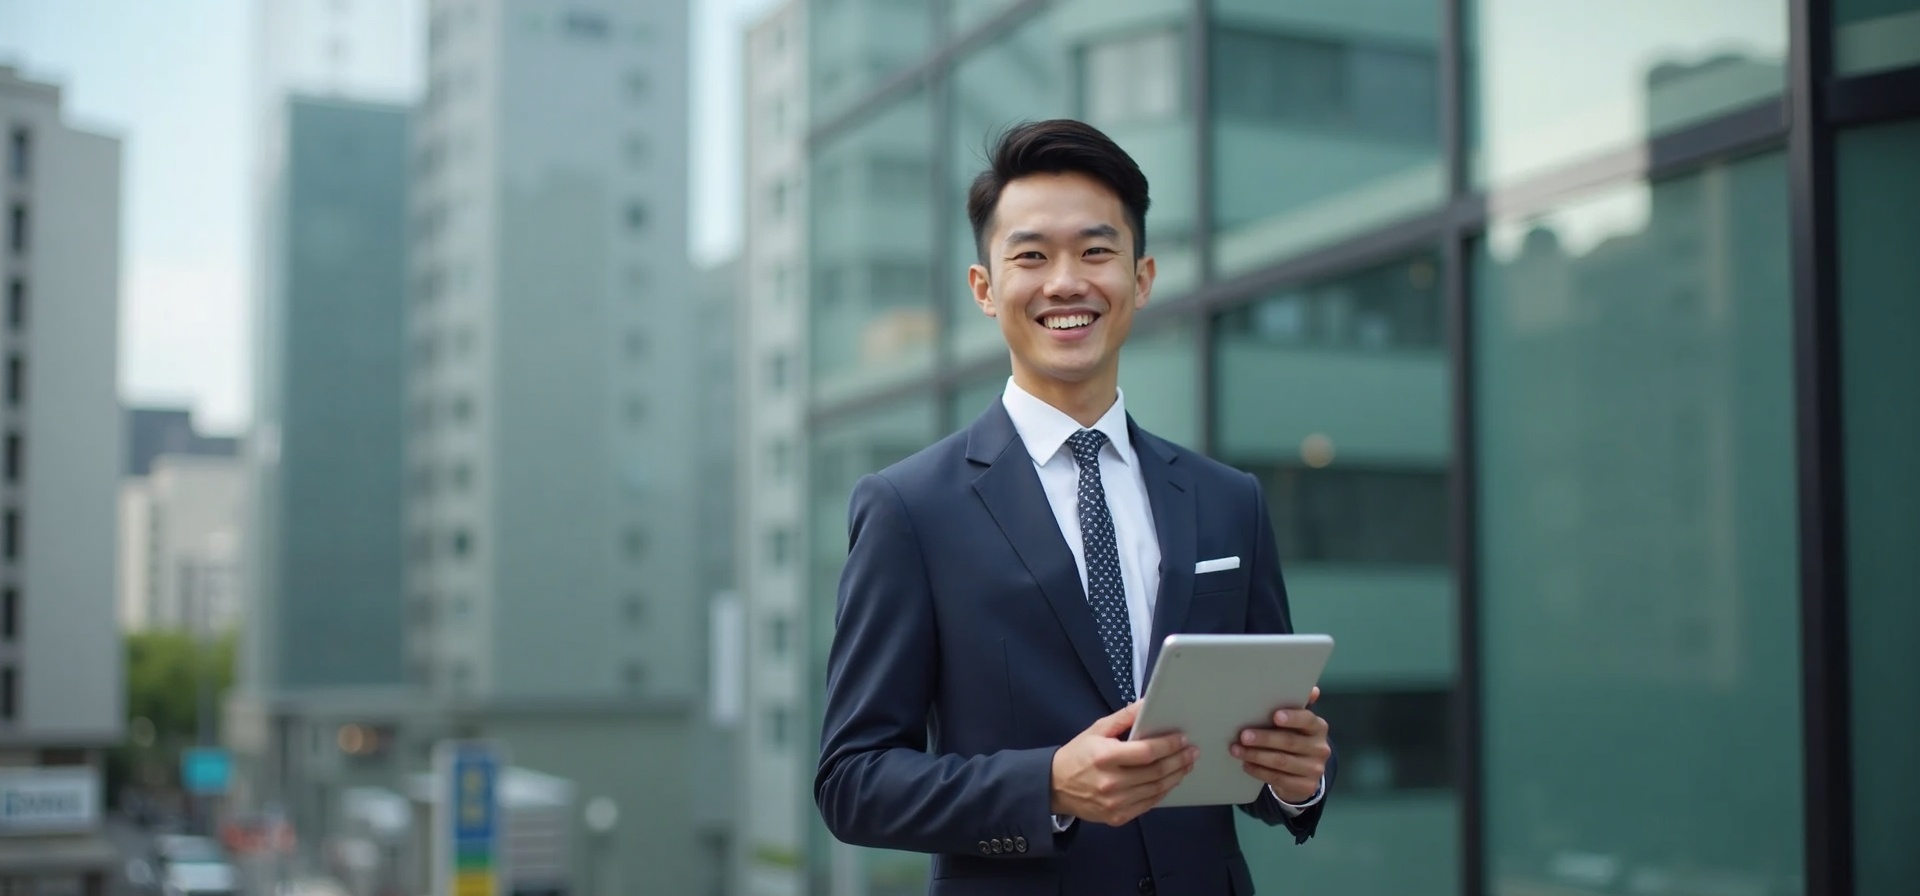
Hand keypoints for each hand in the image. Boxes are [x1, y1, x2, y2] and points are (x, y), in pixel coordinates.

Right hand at [1050, 701, 1198, 826]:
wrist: (1055, 787)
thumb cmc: (1078, 755)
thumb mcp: (1096, 730)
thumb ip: (1124, 718)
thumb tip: (1147, 704)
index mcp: (1105, 757)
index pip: (1146, 752)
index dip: (1168, 745)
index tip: (1183, 738)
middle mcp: (1112, 782)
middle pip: (1156, 772)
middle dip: (1178, 760)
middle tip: (1193, 751)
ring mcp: (1115, 803)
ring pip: (1156, 790)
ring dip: (1176, 776)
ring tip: (1186, 765)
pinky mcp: (1118, 817)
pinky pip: (1148, 804)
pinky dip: (1163, 792)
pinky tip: (1171, 781)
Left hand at [1231, 686, 1329, 803]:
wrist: (1305, 775)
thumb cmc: (1296, 740)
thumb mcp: (1298, 724)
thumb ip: (1299, 706)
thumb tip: (1313, 690)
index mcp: (1318, 728)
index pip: (1308, 720)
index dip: (1292, 718)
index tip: (1274, 716)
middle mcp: (1320, 748)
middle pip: (1290, 742)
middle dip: (1264, 738)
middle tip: (1243, 736)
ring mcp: (1315, 769)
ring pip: (1281, 762)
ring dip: (1256, 755)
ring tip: (1236, 750)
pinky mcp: (1306, 786)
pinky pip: (1278, 779)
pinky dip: (1259, 771)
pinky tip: (1246, 765)